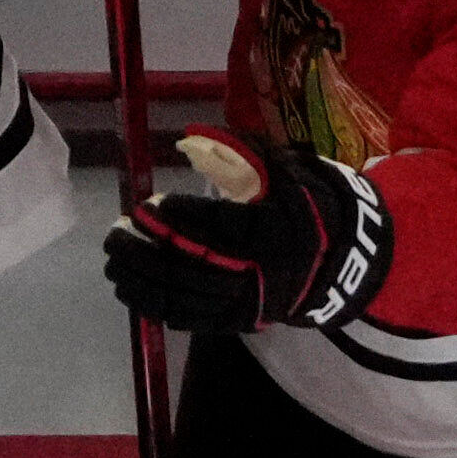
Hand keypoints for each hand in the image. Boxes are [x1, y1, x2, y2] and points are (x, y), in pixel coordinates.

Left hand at [102, 131, 389, 332]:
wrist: (341, 263)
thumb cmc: (307, 209)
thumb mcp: (286, 172)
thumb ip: (242, 152)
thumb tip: (191, 137)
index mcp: (277, 231)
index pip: (220, 225)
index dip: (180, 217)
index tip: (148, 206)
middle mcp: (262, 270)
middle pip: (195, 263)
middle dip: (148, 250)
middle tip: (115, 233)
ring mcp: (250, 301)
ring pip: (188, 295)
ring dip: (144, 280)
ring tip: (115, 261)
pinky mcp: (240, 321)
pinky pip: (193, 319)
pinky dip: (158, 306)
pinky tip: (131, 290)